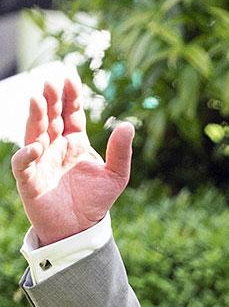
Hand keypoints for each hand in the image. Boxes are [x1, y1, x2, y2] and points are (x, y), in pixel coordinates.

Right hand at [11, 73, 133, 245]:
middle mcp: (55, 146)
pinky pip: (23, 165)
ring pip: (34, 134)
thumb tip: (128, 125)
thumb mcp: (117, 175)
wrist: (81, 228)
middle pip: (51, 118)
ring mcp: (41, 161)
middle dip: (51, 100)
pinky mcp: (30, 180)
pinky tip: (36, 148)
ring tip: (38, 100)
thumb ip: (121, 152)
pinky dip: (27, 156)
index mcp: (75, 141)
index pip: (71, 113)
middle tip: (51, 82)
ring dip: (35, 117)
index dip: (71, 97)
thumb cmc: (96, 200)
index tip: (71, 78)